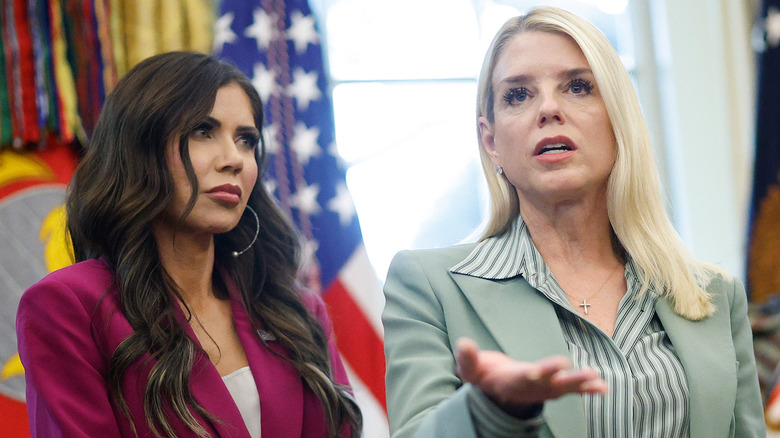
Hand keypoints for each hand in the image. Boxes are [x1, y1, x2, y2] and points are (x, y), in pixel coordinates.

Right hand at [455, 337, 607, 416]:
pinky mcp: (552, 388)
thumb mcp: (471, 369)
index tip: (538, 371)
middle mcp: (530, 388)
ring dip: (582, 383)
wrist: (495, 392)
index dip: (532, 374)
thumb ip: (467, 358)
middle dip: (568, 380)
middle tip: (586, 374)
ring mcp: (543, 390)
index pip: (522, 378)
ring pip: (564, 387)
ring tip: (598, 378)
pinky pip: (571, 390)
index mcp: (510, 382)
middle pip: (550, 385)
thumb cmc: (483, 375)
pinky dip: (587, 389)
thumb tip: (462, 342)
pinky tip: (603, 387)